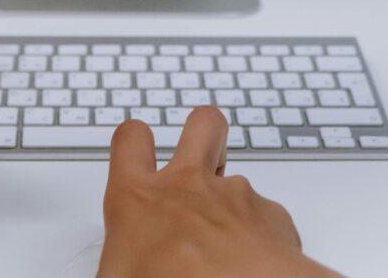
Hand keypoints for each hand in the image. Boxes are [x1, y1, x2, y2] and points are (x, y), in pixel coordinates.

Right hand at [98, 108, 339, 277]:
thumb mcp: (115, 277)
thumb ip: (119, 260)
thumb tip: (119, 271)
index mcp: (139, 198)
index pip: (130, 140)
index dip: (134, 141)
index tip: (136, 150)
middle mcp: (188, 185)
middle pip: (202, 124)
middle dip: (202, 132)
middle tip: (198, 156)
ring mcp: (234, 196)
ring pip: (237, 176)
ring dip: (230, 200)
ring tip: (225, 241)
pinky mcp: (272, 217)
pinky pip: (267, 217)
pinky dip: (260, 236)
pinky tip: (252, 263)